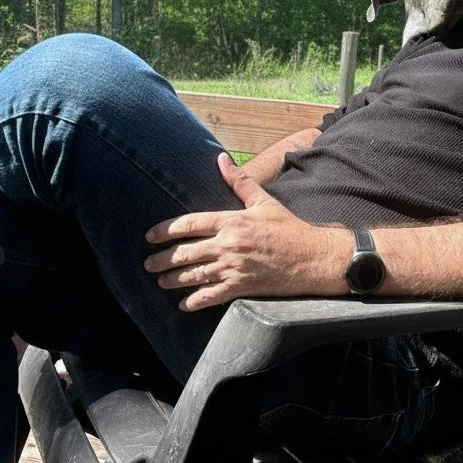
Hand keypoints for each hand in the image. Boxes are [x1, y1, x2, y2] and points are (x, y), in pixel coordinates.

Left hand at [143, 152, 347, 310]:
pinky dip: (194, 301)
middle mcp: (228, 244)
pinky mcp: (241, 287)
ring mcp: (234, 268)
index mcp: (232, 220)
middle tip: (148, 264)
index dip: (165, 231)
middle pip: (185, 253)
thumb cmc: (289, 228)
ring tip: (161, 282)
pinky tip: (183, 304)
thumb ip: (239, 182)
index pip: (189, 224)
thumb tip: (220, 159)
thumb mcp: (264, 201)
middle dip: (162, 260)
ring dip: (173, 280)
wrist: (313, 257)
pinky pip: (210, 296)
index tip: (150, 236)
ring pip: (193, 276)